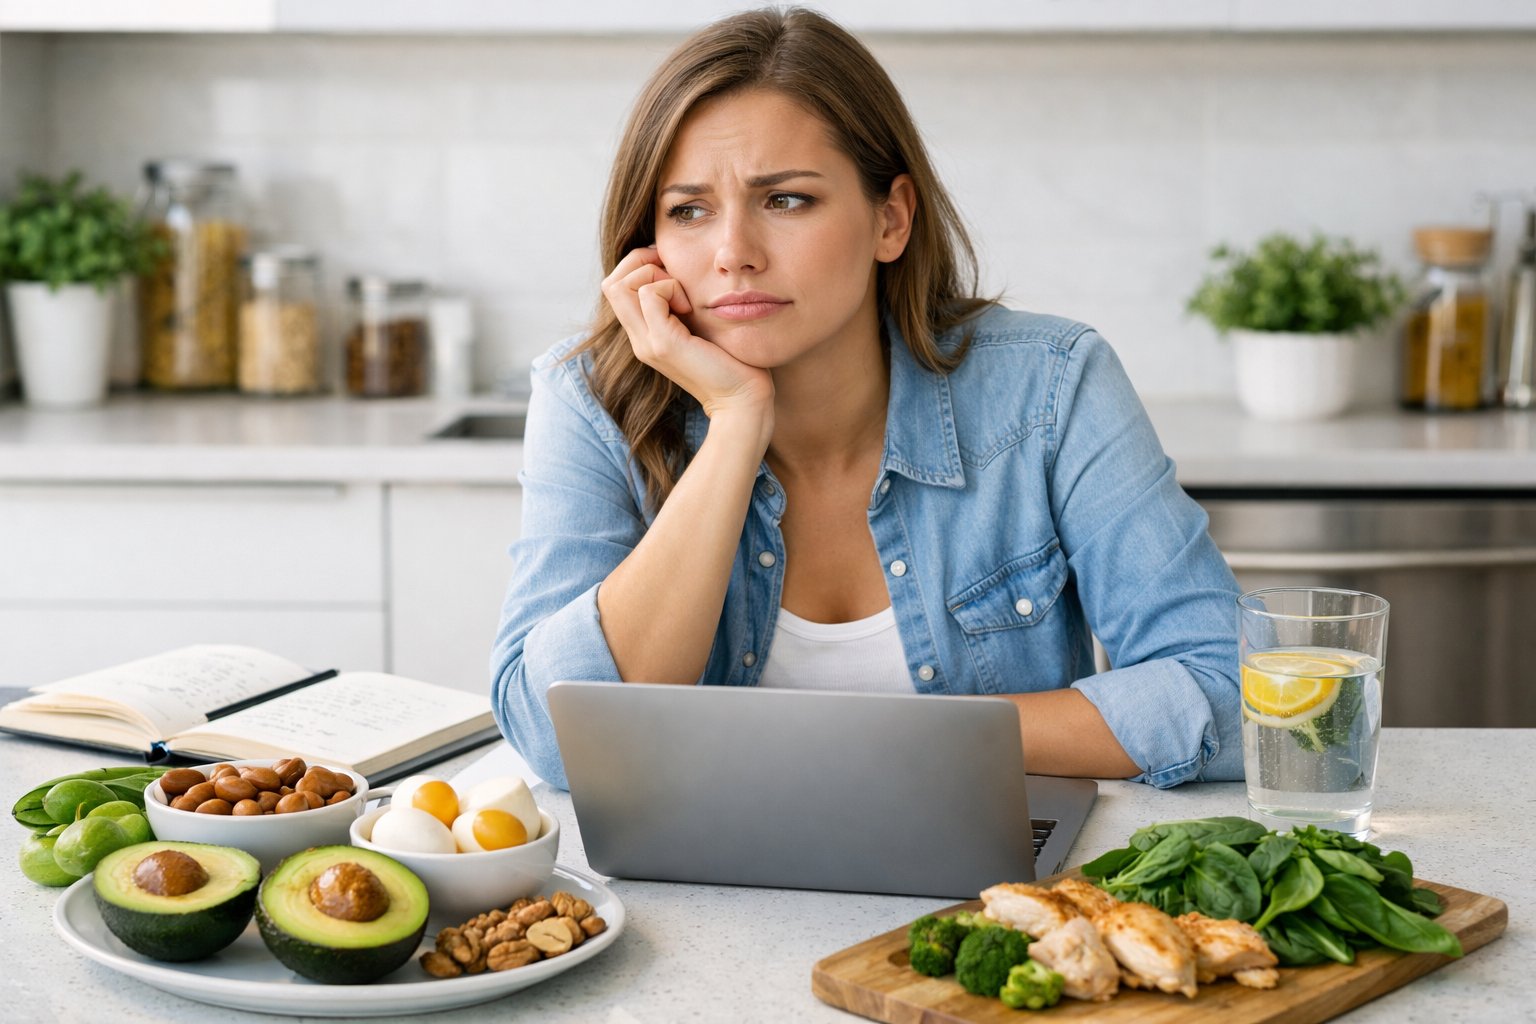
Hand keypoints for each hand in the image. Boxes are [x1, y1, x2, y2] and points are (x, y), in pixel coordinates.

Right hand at [602, 247, 773, 428]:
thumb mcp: (699, 326)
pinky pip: (648, 294)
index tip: (671, 269)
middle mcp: (639, 340)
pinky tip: (689, 307)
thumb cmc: (731, 360)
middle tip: (672, 272)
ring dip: (652, 274)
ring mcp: (647, 343)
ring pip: (619, 285)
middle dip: (640, 262)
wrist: (742, 398)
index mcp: (645, 335)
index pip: (615, 288)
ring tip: (682, 294)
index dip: (638, 267)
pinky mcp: (663, 343)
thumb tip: (679, 271)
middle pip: (610, 284)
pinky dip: (669, 286)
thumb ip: (683, 306)